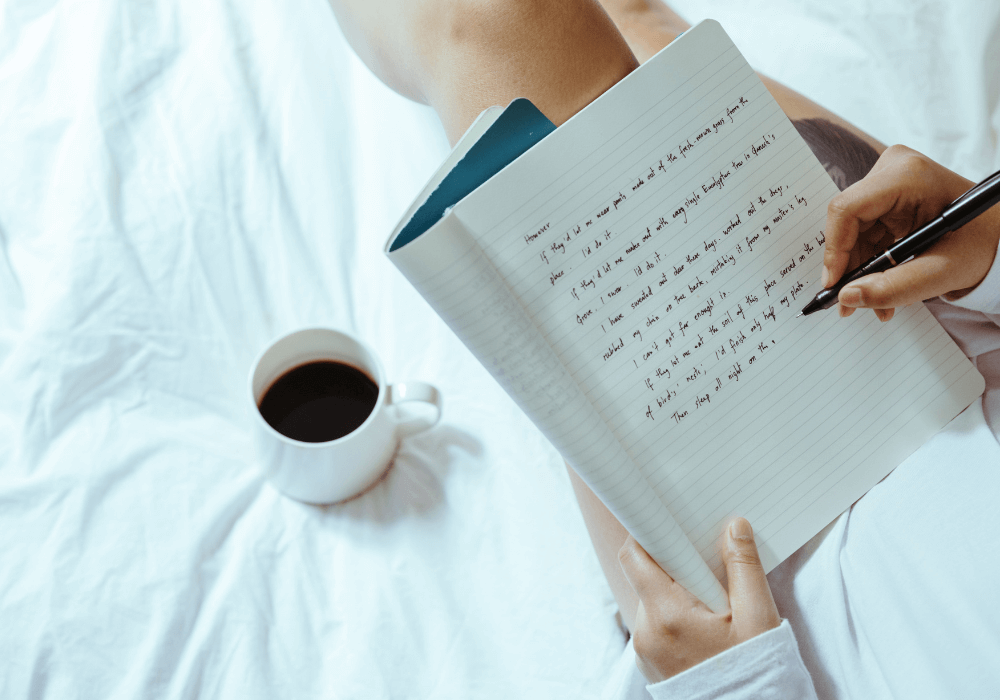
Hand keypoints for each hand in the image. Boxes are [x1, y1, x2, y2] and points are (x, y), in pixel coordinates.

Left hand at [617, 517, 779, 682]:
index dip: (648, 534)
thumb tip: (733, 527)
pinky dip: (674, 616)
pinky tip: (704, 624)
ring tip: (712, 604)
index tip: (668, 522)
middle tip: (708, 567)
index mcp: (667, 615)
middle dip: (674, 565)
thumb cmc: (755, 674)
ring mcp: (644, 650)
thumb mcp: (758, 618)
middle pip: (646, 577)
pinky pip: (654, 624)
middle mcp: (646, 632)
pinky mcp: (648, 662)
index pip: (635, 557)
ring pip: (651, 600)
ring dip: (676, 593)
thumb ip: (744, 567)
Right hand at [823, 144, 999, 320]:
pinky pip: (863, 230)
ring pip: (852, 230)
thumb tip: (847, 298)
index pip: (847, 210)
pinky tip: (881, 283)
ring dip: (859, 269)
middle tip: (851, 302)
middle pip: (847, 222)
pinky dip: (869, 261)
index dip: (835, 250)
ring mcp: (888, 180)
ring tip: (875, 302)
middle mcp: (893, 170)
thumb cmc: (982, 244)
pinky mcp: (887, 193)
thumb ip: (894, 288)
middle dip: (849, 266)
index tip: (835, 286)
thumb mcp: (942, 272)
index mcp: (907, 177)